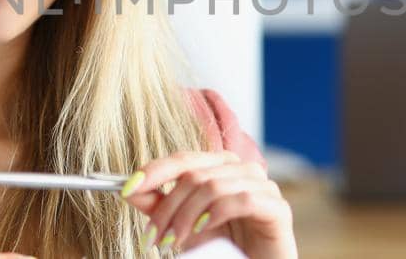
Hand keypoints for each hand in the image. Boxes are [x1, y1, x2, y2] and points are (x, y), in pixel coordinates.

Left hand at [120, 151, 296, 257]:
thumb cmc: (224, 247)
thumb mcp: (184, 224)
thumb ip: (159, 205)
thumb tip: (129, 189)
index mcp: (220, 167)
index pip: (183, 159)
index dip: (154, 171)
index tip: (128, 188)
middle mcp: (242, 170)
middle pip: (195, 174)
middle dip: (167, 206)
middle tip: (153, 236)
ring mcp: (263, 186)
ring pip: (214, 187)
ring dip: (186, 216)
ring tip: (173, 242)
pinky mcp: (278, 208)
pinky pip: (243, 200)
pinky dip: (216, 214)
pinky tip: (202, 231)